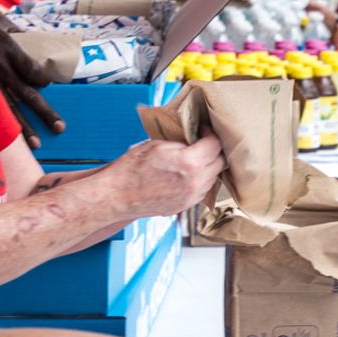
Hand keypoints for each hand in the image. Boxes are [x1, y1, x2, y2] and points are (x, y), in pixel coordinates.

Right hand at [0, 6, 64, 147]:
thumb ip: (15, 31)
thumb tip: (31, 40)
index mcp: (6, 47)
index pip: (31, 69)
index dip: (42, 79)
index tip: (48, 84)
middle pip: (25, 93)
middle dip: (43, 111)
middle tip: (59, 127)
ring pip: (8, 106)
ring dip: (24, 126)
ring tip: (37, 143)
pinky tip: (7, 138)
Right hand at [98, 135, 224, 218]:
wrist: (117, 196)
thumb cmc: (131, 170)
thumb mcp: (157, 145)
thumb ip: (182, 141)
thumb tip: (195, 138)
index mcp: (189, 163)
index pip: (215, 144)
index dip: (210, 134)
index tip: (203, 130)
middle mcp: (195, 182)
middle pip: (219, 162)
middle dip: (212, 150)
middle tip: (201, 143)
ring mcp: (191, 197)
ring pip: (213, 177)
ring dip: (207, 166)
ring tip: (192, 159)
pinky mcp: (186, 206)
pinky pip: (202, 190)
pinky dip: (199, 180)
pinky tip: (186, 174)